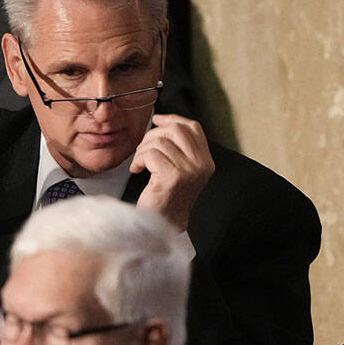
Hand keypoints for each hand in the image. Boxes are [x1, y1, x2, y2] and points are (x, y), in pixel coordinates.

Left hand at [130, 114, 213, 229]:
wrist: (162, 225)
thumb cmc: (166, 197)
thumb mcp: (181, 169)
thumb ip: (179, 148)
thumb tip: (163, 121)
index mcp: (206, 161)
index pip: (193, 127)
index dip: (173, 119)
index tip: (157, 121)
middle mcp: (202, 165)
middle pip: (175, 130)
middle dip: (153, 135)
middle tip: (143, 150)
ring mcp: (189, 172)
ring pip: (159, 142)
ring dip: (142, 150)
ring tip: (140, 164)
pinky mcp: (172, 178)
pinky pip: (150, 154)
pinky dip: (138, 160)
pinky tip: (137, 171)